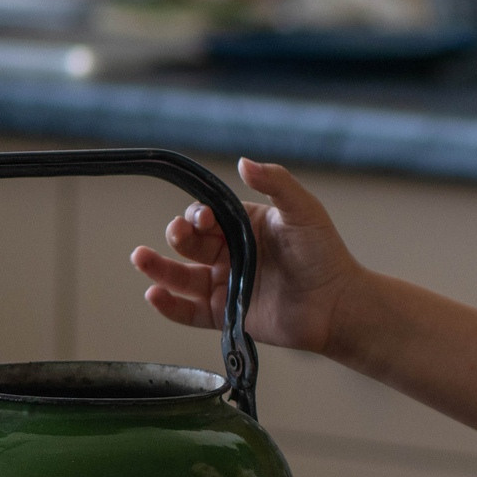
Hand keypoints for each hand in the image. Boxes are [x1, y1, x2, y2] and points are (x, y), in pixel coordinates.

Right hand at [130, 159, 365, 355]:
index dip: (198, 215)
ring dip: (158, 267)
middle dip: (178, 235)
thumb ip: (276, 183)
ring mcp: (226, 285)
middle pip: (190, 243)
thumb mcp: (302, 210)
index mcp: (244, 226)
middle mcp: (230, 254)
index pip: (208, 216)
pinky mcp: (226, 315)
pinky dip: (169, 305)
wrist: (337, 304)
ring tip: (139, 258)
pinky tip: (154, 293)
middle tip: (180, 234)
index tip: (203, 218)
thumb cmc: (324, 254)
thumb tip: (243, 161)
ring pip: (181, 275)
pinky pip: (189, 311)